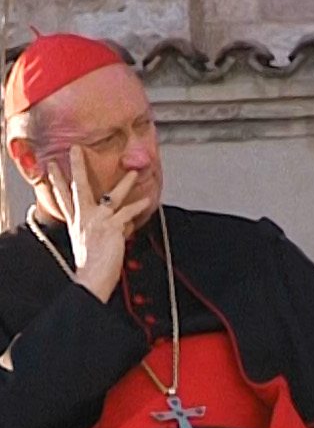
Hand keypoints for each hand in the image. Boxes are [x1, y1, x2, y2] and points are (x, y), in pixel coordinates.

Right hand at [48, 146, 148, 302]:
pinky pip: (128, 212)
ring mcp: (97, 221)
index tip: (51, 167)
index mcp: (76, 222)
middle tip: (75, 149)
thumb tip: (124, 224)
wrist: (91, 278)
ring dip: (124, 183)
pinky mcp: (111, 227)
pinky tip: (149, 199)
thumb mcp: (90, 243)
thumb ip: (105, 230)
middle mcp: (84, 218)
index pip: (63, 198)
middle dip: (76, 166)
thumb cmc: (92, 265)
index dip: (56, 182)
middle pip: (78, 187)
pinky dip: (139, 206)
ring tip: (134, 172)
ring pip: (111, 195)